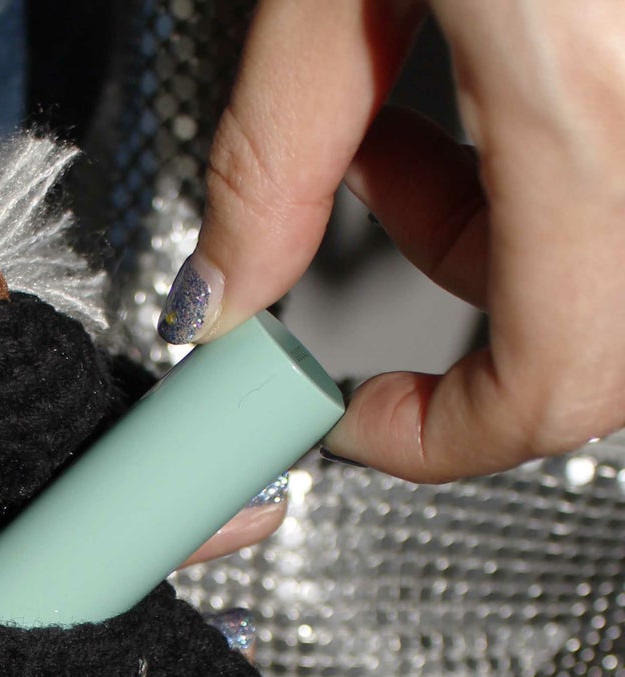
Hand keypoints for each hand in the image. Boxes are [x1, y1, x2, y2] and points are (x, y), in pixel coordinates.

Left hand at [161, 0, 624, 481]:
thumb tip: (226, 292)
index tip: (358, 431)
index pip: (550, 384)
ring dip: (501, 246)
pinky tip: (472, 103)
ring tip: (392, 157)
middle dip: (474, 345)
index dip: (440, 442)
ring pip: (621, 269)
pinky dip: (556, 182)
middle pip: (599, 346)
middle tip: (370, 288)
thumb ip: (275, 151)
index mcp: (586, 99)